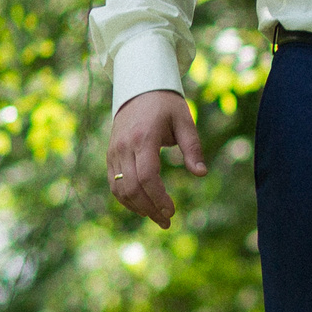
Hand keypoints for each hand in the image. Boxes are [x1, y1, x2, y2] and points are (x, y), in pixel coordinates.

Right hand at [107, 90, 206, 228]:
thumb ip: (193, 148)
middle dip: (149, 208)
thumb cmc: (166, 105)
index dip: (158, 198)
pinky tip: (143, 207)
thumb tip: (201, 174)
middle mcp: (124, 147)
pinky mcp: (110, 155)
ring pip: (119, 189)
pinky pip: (114, 183)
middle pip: (132, 187)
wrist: (138, 89)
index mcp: (143, 138)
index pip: (147, 176)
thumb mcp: (185, 121)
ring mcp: (114, 152)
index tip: (172, 211)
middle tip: (167, 221)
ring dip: (137, 207)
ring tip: (157, 218)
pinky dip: (126, 199)